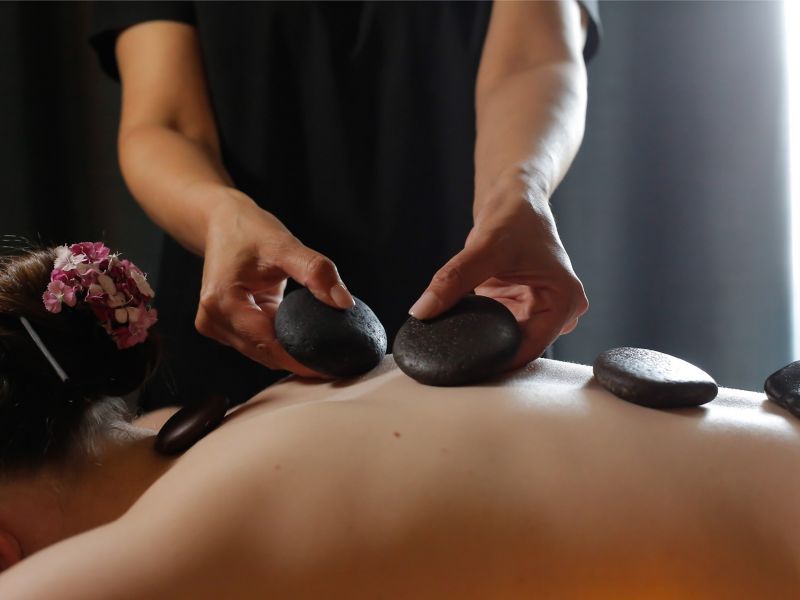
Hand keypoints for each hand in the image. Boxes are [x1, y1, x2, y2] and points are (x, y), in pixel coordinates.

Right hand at [195, 193, 354, 375]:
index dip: (300, 359)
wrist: (223, 223)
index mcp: (221, 303)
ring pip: (263, 353)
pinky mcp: (226, 328)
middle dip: (299, 358)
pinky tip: (305, 336)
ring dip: (291, 352)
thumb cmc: (250, 231)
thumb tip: (344, 302)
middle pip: (264, 354)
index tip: (332, 365)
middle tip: (339, 360)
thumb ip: (316, 272)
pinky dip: (283, 341)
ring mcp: (217, 327)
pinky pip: (261, 343)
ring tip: (326, 349)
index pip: (267, 345)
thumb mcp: (285, 245)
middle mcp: (213, 321)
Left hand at [410, 179, 587, 367]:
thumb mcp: (484, 249)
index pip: (528, 348)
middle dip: (486, 353)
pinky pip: (496, 328)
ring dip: (480, 342)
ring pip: (505, 340)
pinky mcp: (521, 308)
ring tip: (449, 349)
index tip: (461, 369)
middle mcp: (558, 311)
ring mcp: (540, 311)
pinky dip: (477, 329)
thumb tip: (422, 312)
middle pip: (518, 347)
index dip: (495, 360)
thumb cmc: (513, 216)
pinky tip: (456, 332)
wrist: (514, 197)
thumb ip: (452, 281)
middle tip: (449, 364)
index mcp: (564, 301)